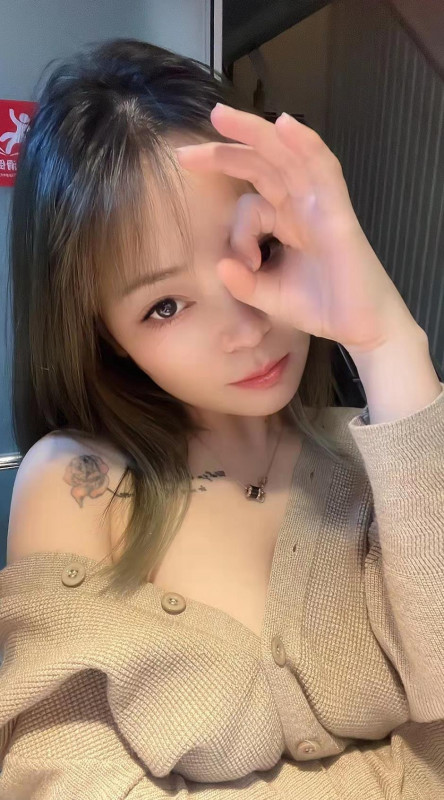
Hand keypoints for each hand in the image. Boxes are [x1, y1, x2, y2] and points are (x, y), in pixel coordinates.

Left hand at [175, 104, 419, 354]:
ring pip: (287, 156)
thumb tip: (219, 266)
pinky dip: (306, 145)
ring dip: (256, 133)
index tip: (234, 264)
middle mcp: (300, 206)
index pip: (249, 202)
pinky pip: (323, 170)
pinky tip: (284, 125)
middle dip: (227, 149)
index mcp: (285, 221)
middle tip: (186, 148)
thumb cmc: (320, 307)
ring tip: (221, 116)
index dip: (233, 227)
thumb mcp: (268, 297)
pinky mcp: (338, 212)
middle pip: (263, 163)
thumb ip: (243, 283)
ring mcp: (319, 205)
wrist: (360, 327)